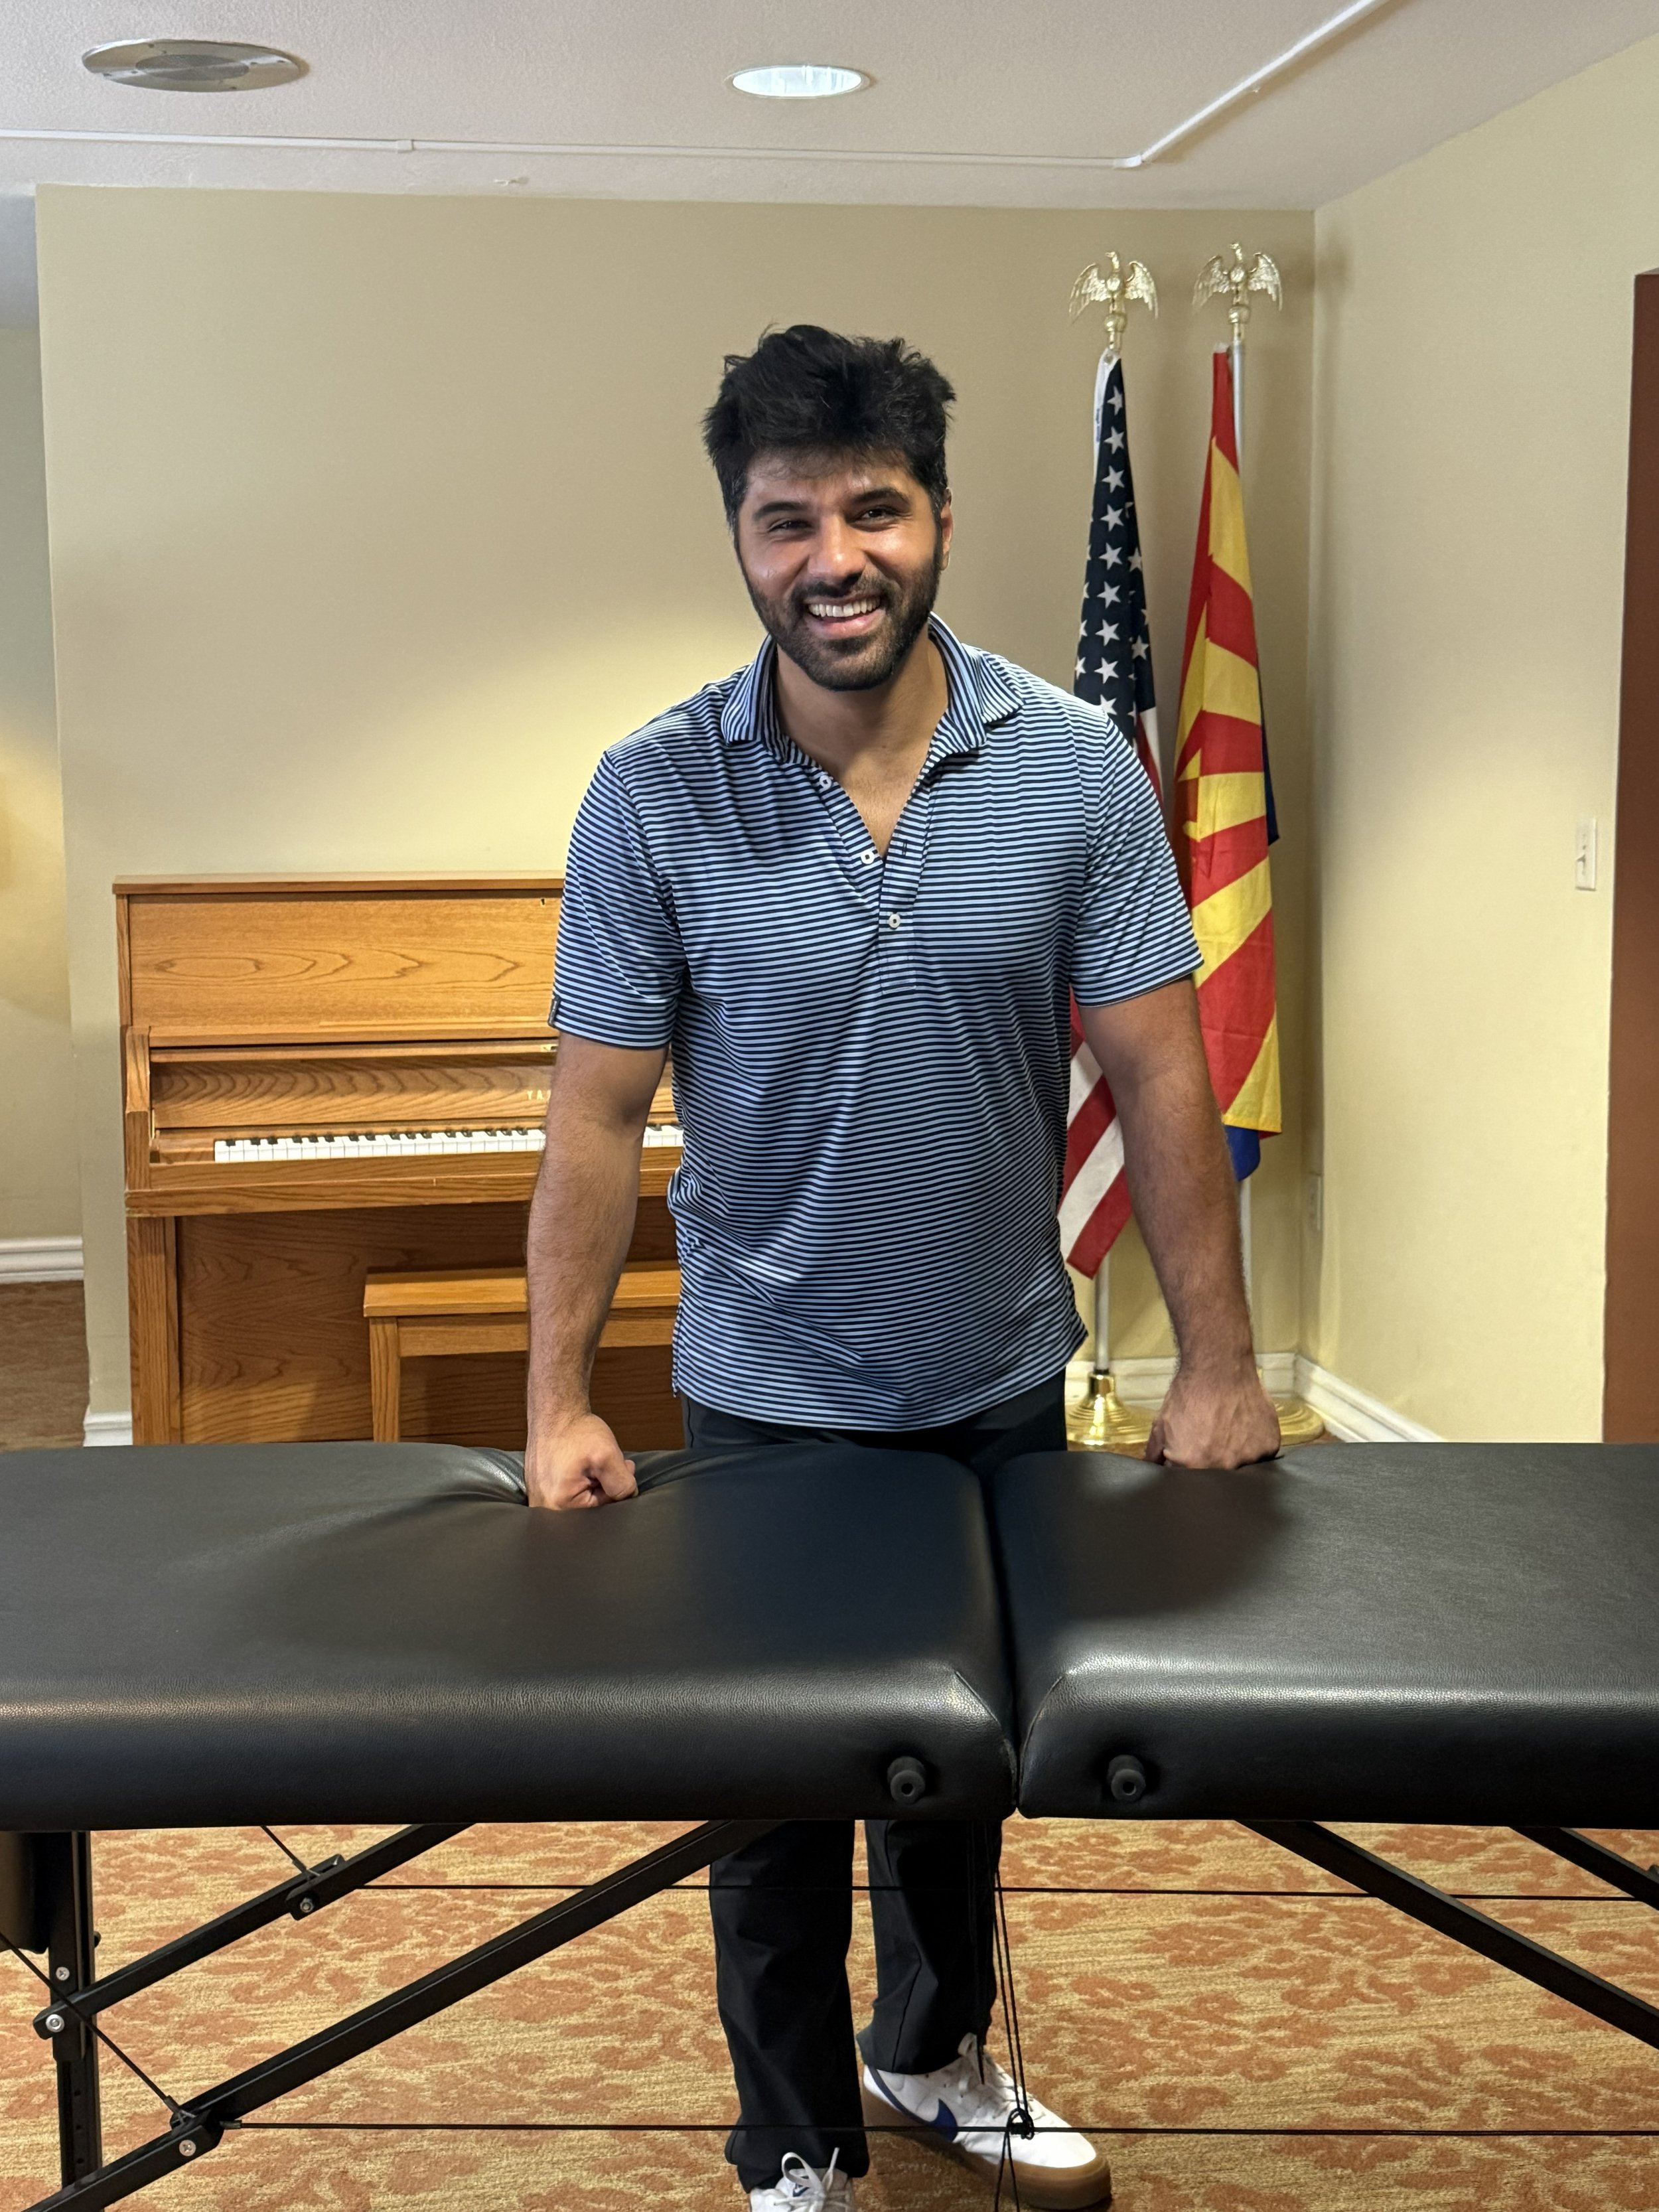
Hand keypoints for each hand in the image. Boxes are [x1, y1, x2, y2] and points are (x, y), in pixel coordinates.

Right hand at [525, 1411, 638, 1509]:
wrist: (554, 1413)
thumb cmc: (575, 1431)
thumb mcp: (607, 1455)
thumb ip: (622, 1484)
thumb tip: (628, 1498)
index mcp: (560, 1505)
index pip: (604, 1510)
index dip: (615, 1488)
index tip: (615, 1468)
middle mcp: (545, 1507)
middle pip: (591, 1508)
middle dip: (603, 1487)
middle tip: (605, 1464)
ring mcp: (539, 1499)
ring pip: (581, 1500)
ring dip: (592, 1483)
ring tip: (592, 1463)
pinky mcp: (540, 1491)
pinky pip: (568, 1494)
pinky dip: (579, 1481)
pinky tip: (580, 1465)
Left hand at [1147, 1362, 1279, 1468]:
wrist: (1220, 1367)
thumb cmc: (1189, 1394)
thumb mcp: (1162, 1425)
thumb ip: (1154, 1454)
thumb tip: (1150, 1470)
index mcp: (1194, 1466)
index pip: (1190, 1483)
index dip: (1188, 1468)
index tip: (1190, 1454)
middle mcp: (1224, 1467)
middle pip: (1217, 1478)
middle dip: (1210, 1464)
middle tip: (1210, 1440)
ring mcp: (1250, 1458)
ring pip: (1241, 1467)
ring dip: (1234, 1455)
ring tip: (1228, 1431)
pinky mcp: (1269, 1446)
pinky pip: (1261, 1454)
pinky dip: (1253, 1445)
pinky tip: (1244, 1427)